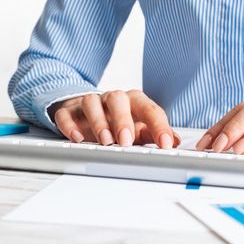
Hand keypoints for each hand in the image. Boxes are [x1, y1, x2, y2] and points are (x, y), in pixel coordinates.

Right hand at [49, 90, 179, 147]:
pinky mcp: (69, 111)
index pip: (150, 109)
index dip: (159, 126)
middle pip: (119, 100)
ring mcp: (90, 103)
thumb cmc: (117, 121)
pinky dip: (71, 126)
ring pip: (92, 103)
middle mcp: (113, 99)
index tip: (166, 144)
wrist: (86, 111)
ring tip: (105, 141)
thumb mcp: (138, 128)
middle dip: (123, 120)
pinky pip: (67, 114)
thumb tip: (176, 142)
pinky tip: (77, 138)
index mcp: (134, 102)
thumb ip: (154, 134)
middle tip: (127, 141)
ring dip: (99, 122)